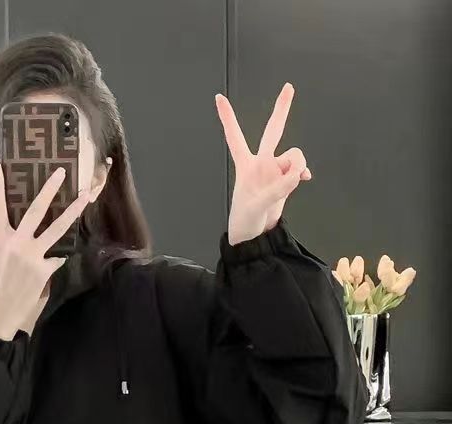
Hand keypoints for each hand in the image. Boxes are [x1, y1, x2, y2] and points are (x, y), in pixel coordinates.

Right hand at [0, 157, 90, 340]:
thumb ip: (6, 235)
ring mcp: (30, 256)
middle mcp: (14, 243)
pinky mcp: (43, 270)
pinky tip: (61, 254)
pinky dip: (60, 254)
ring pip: (57, 228)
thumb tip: (15, 218)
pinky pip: (58, 255)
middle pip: (35, 210)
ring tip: (86, 196)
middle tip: (61, 172)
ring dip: (73, 211)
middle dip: (49, 189)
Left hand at [216, 83, 311, 244]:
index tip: (218, 97)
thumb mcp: (258, 206)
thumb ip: (279, 188)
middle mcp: (261, 163)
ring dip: (298, 166)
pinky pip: (299, 168)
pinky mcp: (285, 180)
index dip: (227, 118)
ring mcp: (274, 170)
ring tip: (291, 183)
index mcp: (246, 166)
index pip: (235, 137)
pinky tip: (304, 179)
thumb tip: (299, 173)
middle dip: (282, 109)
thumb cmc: (245, 220)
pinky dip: (302, 172)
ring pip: (294, 156)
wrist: (253, 236)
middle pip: (273, 131)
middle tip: (288, 87)